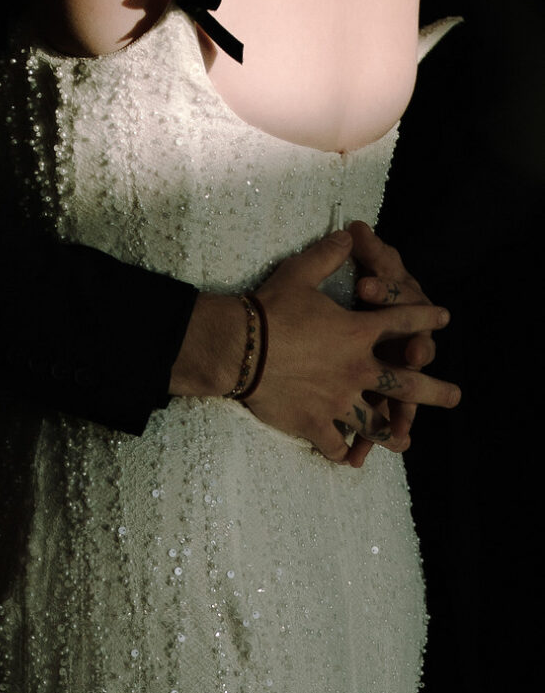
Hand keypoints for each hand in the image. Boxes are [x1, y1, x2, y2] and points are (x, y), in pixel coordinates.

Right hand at [245, 229, 458, 462]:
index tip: (444, 318)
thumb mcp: (300, 273)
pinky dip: (341, 451)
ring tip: (404, 439)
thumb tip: (347, 235)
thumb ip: (328, 255)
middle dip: (436, 391)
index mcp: (359, 332)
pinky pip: (335, 443)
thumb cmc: (269, 308)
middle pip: (408, 384)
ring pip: (376, 422)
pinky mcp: (314, 423)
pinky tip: (347, 458)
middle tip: (454, 397)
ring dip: (392, 431)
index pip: (403, 322)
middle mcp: (357, 369)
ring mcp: (339, 400)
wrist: (237, 347)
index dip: (426, 317)